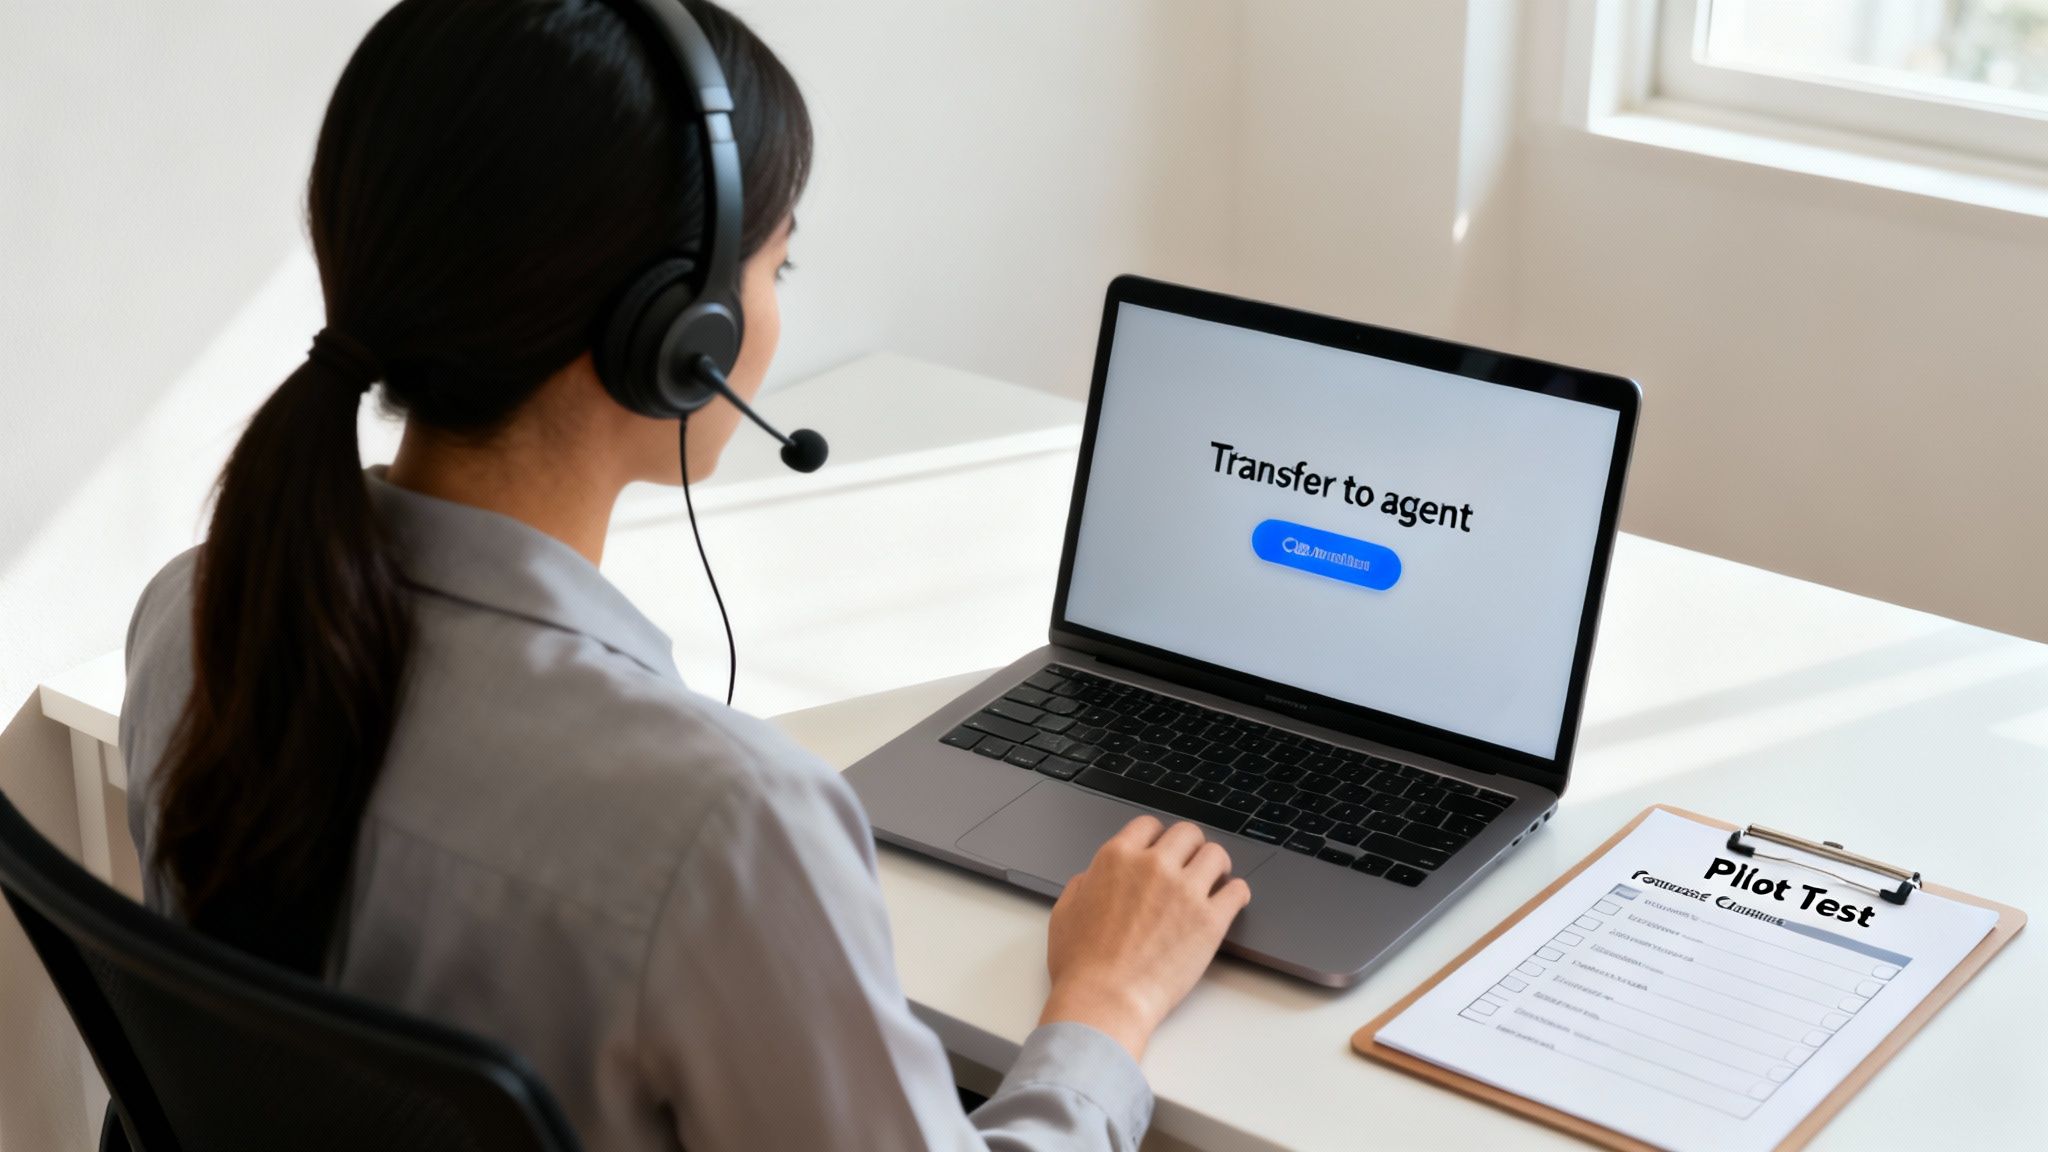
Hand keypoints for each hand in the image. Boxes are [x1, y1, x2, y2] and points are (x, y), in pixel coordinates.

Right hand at [1037, 816, 1252, 1060]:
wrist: (1104, 1000)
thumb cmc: (1081, 965)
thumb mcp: (1065, 912)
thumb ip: (1083, 884)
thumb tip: (1094, 878)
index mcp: (1117, 858)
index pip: (1148, 825)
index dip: (1157, 838)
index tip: (1162, 850)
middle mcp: (1154, 866)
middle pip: (1187, 833)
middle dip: (1189, 846)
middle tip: (1191, 864)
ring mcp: (1186, 891)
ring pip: (1216, 854)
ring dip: (1216, 865)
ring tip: (1214, 880)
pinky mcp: (1211, 920)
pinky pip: (1238, 890)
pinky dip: (1236, 893)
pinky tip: (1230, 901)